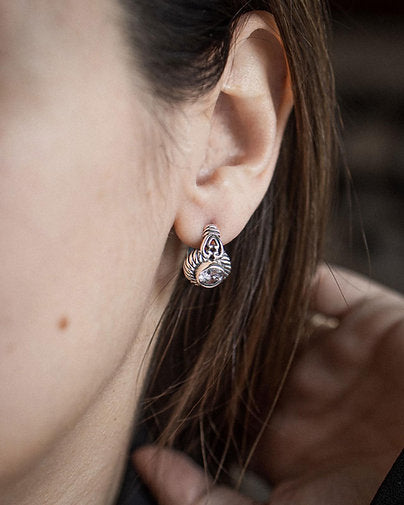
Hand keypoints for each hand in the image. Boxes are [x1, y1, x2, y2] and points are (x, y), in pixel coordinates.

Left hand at [133, 266, 403, 504]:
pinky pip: (328, 286)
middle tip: (164, 299)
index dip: (195, 380)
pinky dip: (300, 273)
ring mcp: (340, 354)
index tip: (151, 355)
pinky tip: (260, 263)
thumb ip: (208, 499)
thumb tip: (145, 461)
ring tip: (205, 267)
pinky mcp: (372, 320)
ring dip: (249, 295)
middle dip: (214, 329)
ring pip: (281, 314)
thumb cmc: (376, 500)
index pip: (228, 399)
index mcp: (286, 437)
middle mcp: (307, 390)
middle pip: (249, 349)